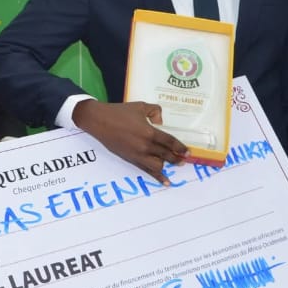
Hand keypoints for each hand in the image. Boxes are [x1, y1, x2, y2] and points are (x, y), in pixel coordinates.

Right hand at [72, 99, 188, 183]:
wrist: (99, 121)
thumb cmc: (120, 112)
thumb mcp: (140, 106)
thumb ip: (155, 111)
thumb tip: (161, 121)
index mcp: (149, 132)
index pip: (170, 142)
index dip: (180, 148)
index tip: (187, 153)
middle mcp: (145, 146)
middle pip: (166, 155)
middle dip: (176, 158)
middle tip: (184, 160)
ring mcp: (137, 154)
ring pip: (158, 166)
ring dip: (167, 166)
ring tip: (174, 165)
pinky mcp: (130, 159)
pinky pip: (146, 170)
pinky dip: (157, 176)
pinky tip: (165, 181)